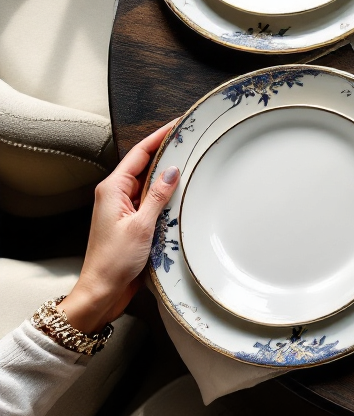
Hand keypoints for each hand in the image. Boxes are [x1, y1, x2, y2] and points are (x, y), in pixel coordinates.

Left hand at [58, 121, 179, 333]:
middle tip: (189, 139)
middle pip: (143, 165)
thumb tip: (172, 170)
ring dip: (166, 175)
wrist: (101, 291)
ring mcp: (122, 209)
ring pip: (148, 184)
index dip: (158, 136)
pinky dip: (165, 195)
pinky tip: (181, 193)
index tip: (177, 124)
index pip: (138, 154)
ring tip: (190, 161)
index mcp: (111, 189)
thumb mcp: (140, 225)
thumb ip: (157, 195)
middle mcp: (115, 195)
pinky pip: (150, 201)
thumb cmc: (114, 261)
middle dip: (165, 151)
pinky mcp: (130, 222)